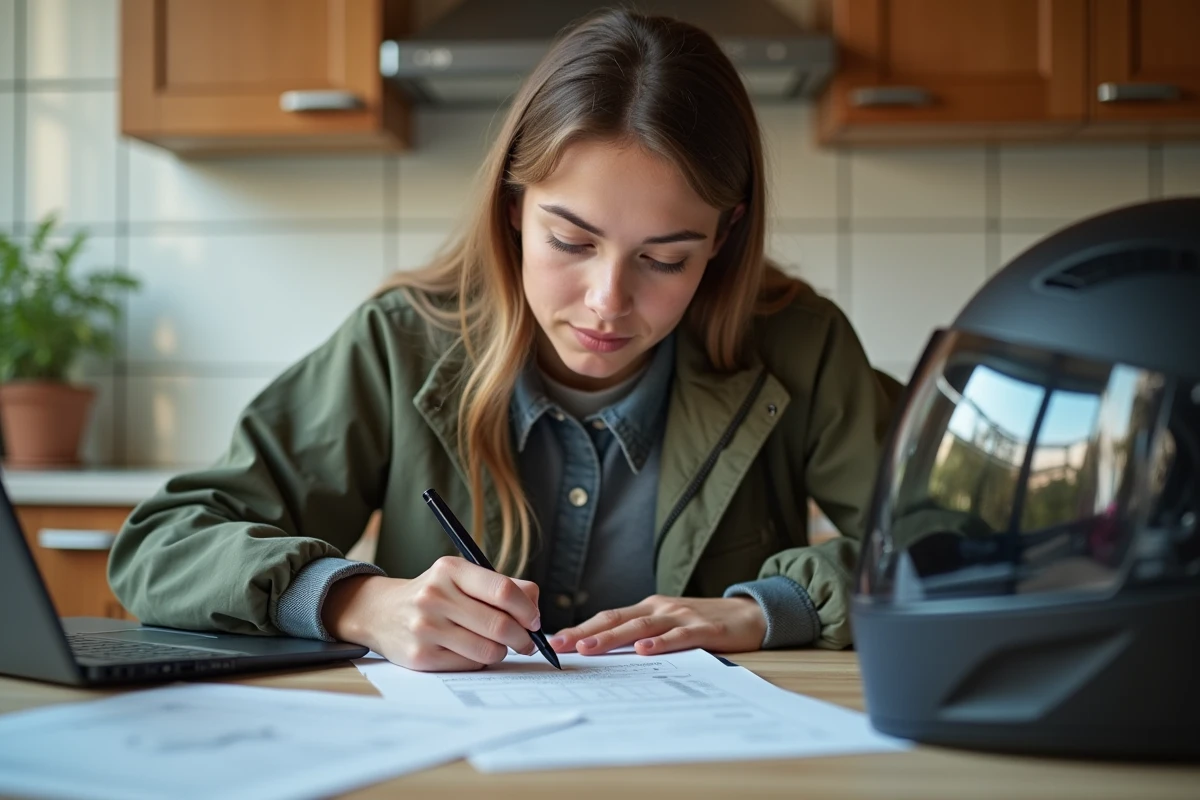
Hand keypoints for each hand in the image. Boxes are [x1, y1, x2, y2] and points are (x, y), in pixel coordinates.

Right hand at [322, 556, 541, 671]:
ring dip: (501, 652)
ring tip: (496, 645)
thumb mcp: (461, 577)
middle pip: (499, 625)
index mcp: (450, 570)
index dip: (527, 610)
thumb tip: (535, 607)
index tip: (534, 620)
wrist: (380, 612)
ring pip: (487, 650)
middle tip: (527, 642)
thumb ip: (503, 586)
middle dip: (522, 638)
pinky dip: (479, 662)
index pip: (503, 591)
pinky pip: (469, 665)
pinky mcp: (420, 656)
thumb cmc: (435, 594)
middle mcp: (435, 596)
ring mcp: (425, 628)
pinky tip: (471, 651)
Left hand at [548, 595, 765, 655]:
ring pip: (641, 627)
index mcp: (649, 608)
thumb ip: (642, 634)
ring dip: (612, 638)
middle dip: (586, 633)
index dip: (581, 628)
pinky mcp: (704, 630)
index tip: (555, 641)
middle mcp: (660, 609)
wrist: (750, 614)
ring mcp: (681, 617)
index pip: (608, 617)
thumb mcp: (669, 624)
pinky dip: (660, 644)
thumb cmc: (704, 622)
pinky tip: (644, 651)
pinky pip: (678, 637)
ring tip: (589, 648)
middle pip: (617, 620)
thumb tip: (605, 652)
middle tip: (560, 645)